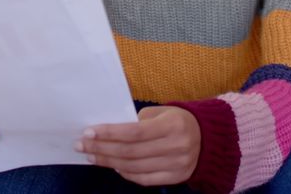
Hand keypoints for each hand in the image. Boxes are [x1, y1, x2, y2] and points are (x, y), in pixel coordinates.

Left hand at [75, 106, 200, 185]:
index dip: (109, 133)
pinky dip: (125, 173)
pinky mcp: (176, 178)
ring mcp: (177, 165)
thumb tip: (108, 132)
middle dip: (102, 149)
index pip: (134, 132)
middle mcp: (176, 146)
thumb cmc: (177, 120)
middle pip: (130, 152)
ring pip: (134, 167)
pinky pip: (143, 179)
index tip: (88, 132)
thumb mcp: (162, 111)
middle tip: (82, 146)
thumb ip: (138, 121)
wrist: (208, 138)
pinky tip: (113, 165)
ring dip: (109, 162)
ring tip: (93, 156)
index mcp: (172, 125)